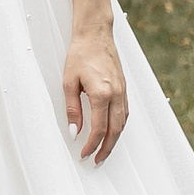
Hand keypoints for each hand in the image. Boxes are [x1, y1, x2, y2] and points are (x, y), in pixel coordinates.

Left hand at [62, 29, 127, 164]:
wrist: (95, 34)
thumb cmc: (80, 54)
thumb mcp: (68, 83)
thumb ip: (72, 109)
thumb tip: (74, 131)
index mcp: (101, 93)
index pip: (98, 128)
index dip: (91, 144)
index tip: (84, 154)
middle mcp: (116, 94)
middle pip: (115, 131)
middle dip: (106, 149)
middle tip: (97, 161)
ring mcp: (123, 91)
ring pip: (123, 123)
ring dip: (114, 140)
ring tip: (104, 151)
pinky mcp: (124, 87)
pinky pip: (125, 112)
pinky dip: (119, 126)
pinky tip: (112, 132)